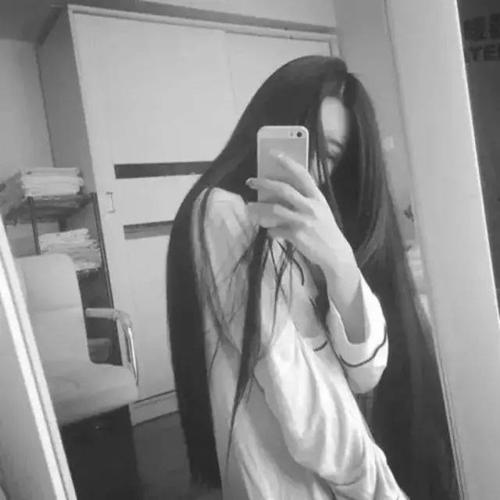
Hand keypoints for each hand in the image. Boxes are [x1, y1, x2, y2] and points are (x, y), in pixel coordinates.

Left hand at [245, 152, 353, 271]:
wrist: (335, 254)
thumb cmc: (325, 230)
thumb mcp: (320, 210)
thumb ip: (304, 200)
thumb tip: (279, 193)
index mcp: (318, 198)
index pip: (302, 174)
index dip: (287, 162)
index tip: (273, 153)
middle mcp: (311, 207)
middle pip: (284, 190)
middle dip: (264, 183)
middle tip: (250, 181)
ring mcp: (304, 221)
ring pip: (275, 209)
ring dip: (259, 208)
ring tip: (248, 207)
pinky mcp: (297, 236)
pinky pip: (276, 230)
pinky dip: (270, 230)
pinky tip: (269, 231)